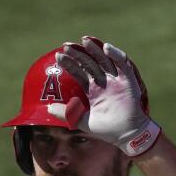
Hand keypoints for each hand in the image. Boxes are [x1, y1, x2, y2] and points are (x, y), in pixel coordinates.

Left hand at [57, 37, 160, 157]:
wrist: (126, 135)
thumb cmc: (107, 129)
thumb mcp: (81, 121)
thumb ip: (66, 114)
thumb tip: (47, 109)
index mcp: (93, 89)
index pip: (79, 72)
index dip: (70, 64)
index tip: (58, 57)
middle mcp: (104, 81)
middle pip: (90, 62)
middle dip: (78, 54)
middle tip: (66, 45)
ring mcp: (116, 79)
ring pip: (105, 60)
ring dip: (95, 49)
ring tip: (84, 40)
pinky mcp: (128, 80)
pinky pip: (123, 64)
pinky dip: (116, 55)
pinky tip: (106, 48)